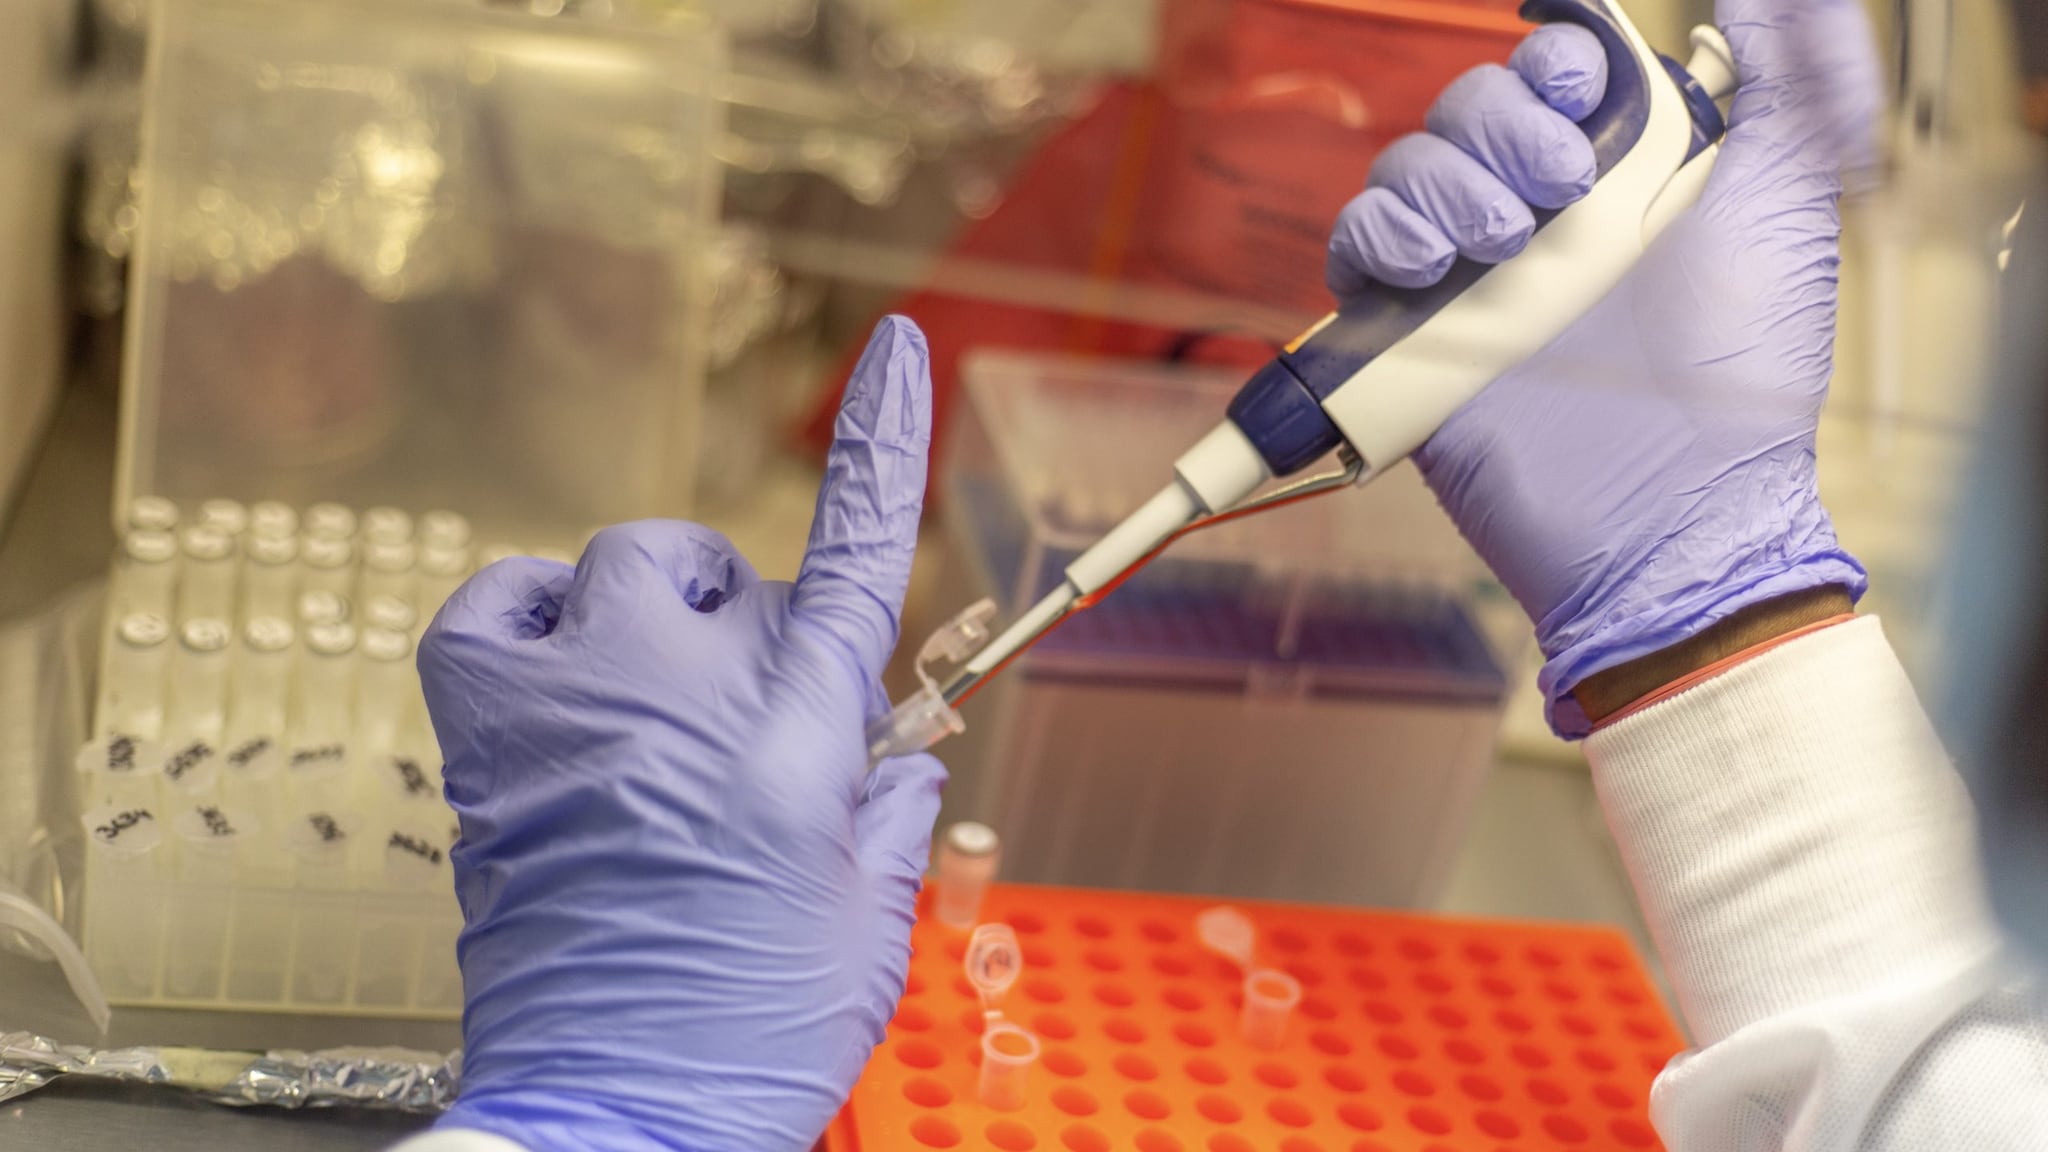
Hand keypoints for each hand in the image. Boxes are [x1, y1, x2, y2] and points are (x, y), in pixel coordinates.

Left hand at [418, 317, 943, 1151]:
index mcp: (799, 744)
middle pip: (725, 571)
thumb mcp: (863, 929)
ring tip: (654, 688)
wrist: (615, 1115)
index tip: (891, 353)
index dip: (880, 441)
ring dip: (650, 610)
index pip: (854, 553)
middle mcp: (687, 704)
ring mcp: (578, 716)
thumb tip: (896, 761)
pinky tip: (555, 664)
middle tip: (750, 715)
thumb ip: (887, 819)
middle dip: (753, 625)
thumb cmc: (745, 1034)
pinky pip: (486, 613)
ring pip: (616, 568)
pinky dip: (522, 617)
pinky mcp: (491, 749)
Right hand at [1326, 0, 1877, 735]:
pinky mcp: (1408, 337)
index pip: (1548, 71)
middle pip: (1466, 106)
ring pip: (1403, 167)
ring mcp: (1467, 276)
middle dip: (1498, 123)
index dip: (1552, 61)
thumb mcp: (1786, 195)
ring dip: (1442, 181)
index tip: (1580, 89)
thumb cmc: (1743, 365)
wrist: (1676, 500)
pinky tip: (1428, 267)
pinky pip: (1353, 251)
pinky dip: (1376, 237)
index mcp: (1618, 170)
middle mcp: (1536, 214)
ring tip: (1503, 242)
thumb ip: (1783, 78)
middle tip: (1557, 189)